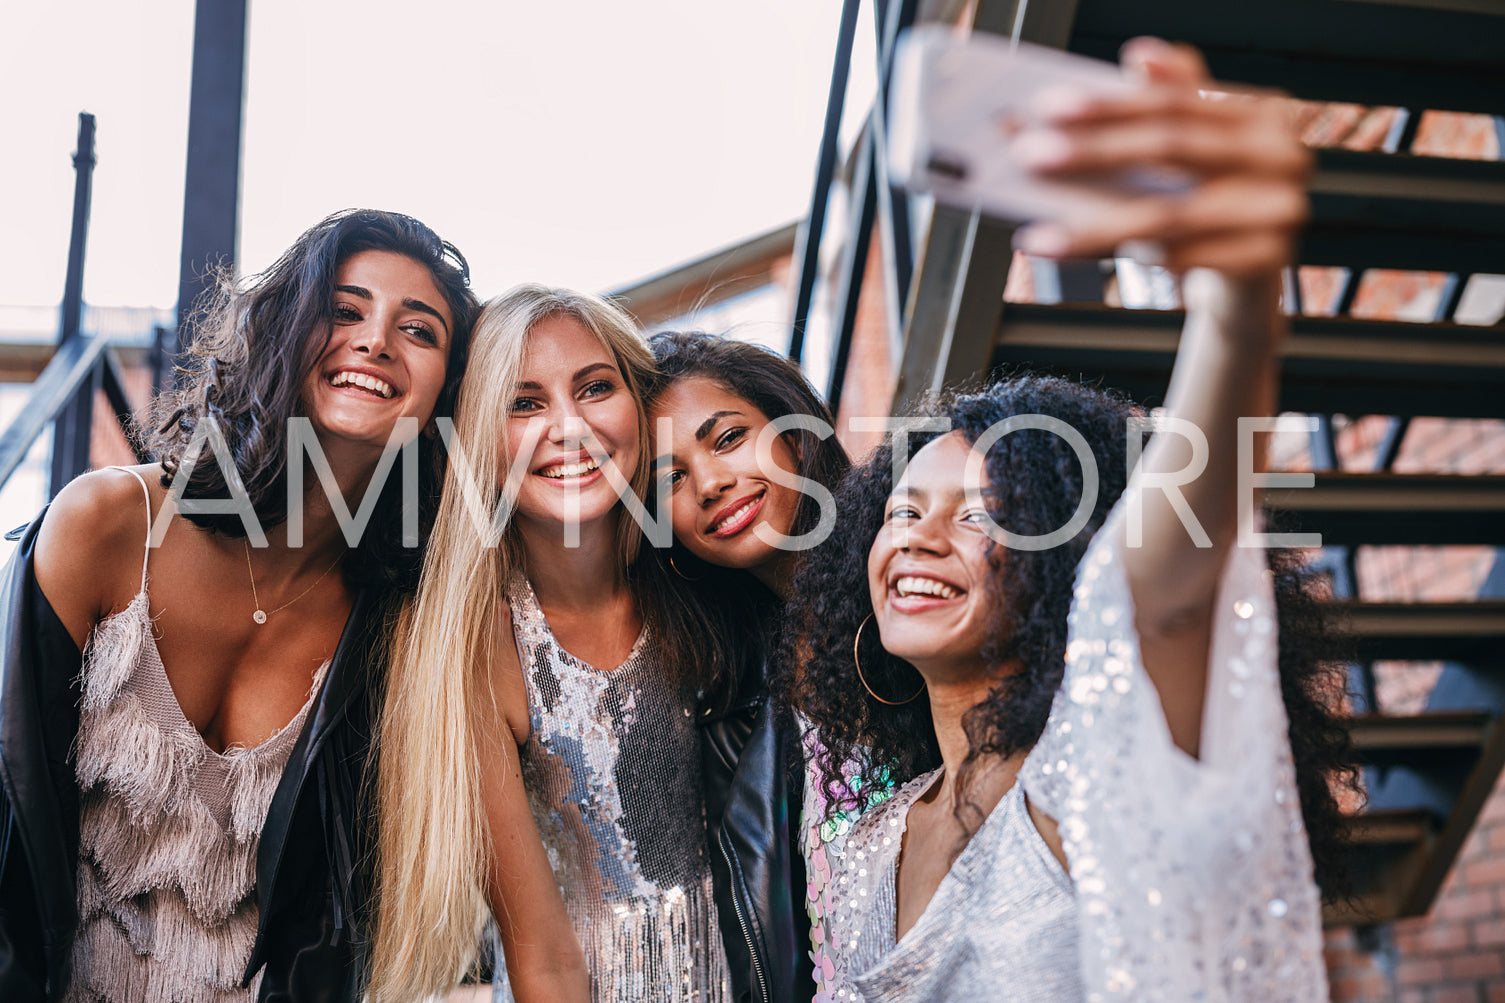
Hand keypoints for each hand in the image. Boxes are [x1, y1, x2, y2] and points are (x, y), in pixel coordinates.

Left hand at [1012, 38, 1310, 277]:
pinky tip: (1086, 259)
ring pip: (1168, 215)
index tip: (1048, 107)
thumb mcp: (1190, 152)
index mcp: (1259, 113)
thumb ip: (1169, 101)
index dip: (1110, 104)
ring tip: (1039, 237)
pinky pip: (1185, 259)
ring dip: (1093, 226)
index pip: (1175, 100)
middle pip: (1172, 147)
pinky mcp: (1268, 261)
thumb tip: (1139, 54)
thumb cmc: (1210, 205)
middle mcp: (1280, 155)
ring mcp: (1280, 209)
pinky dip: (1133, 259)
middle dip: (1093, 151)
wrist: (1247, 280)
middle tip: (1030, 156)